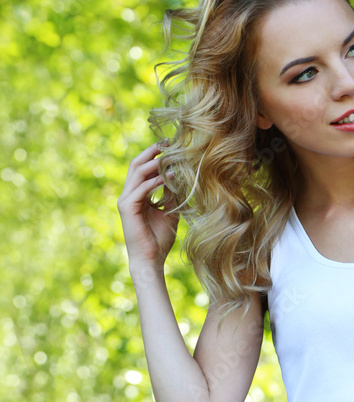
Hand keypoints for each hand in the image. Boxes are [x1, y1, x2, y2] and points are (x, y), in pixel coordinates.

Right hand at [117, 142, 179, 268]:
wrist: (150, 259)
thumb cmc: (159, 239)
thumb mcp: (170, 211)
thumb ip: (172, 194)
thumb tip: (181, 176)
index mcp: (136, 194)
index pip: (142, 168)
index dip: (154, 155)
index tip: (170, 145)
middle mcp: (128, 194)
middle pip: (136, 164)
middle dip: (152, 152)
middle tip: (169, 142)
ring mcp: (125, 200)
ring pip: (136, 173)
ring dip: (154, 163)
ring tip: (170, 156)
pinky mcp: (127, 208)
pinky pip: (140, 189)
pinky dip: (154, 181)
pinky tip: (167, 177)